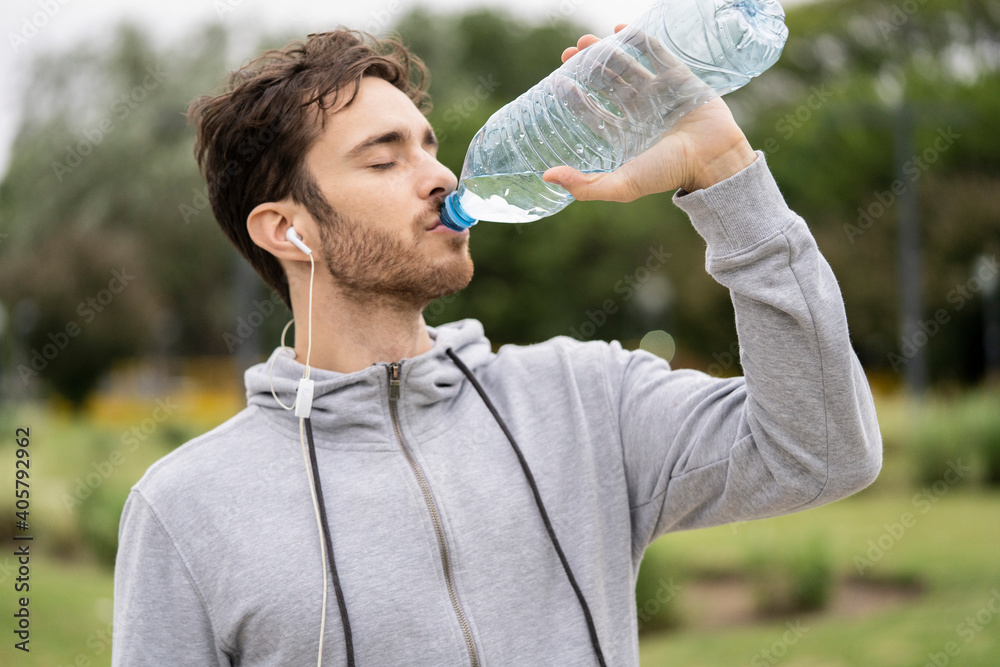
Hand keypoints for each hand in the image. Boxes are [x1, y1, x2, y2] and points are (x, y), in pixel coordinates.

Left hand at [543, 25, 756, 198]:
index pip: (593, 112)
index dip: (574, 97)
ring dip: (607, 52)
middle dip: (588, 68)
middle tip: (569, 52)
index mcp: (624, 135)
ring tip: (587, 40)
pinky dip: (639, 40)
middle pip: (607, 84)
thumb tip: (546, 176)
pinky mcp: (679, 78)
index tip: (556, 82)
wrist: (712, 159)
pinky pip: (656, 54)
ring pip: (628, 66)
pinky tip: (620, 29)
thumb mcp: (622, 186)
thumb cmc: (669, 173)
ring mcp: (659, 93)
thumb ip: (585, 186)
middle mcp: (639, 112)